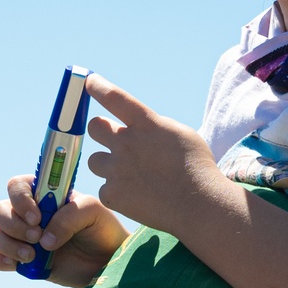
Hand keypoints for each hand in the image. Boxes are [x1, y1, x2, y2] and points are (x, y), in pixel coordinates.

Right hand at [0, 176, 126, 287]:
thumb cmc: (101, 229)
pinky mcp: (20, 259)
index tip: (37, 217)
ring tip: (32, 256)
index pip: (16, 186)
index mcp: (43, 194)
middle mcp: (28, 213)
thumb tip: (44, 240)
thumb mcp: (93, 212)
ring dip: (8, 244)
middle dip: (14, 225)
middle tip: (37, 237)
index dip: (20, 200)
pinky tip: (17, 264)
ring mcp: (22, 236)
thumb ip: (69, 217)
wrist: (105, 262)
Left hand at [84, 75, 222, 235]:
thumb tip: (139, 127)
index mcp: (147, 124)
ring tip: (131, 177)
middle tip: (116, 143)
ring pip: (94, 161)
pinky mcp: (111, 194)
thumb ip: (154, 128)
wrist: (198, 205)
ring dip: (107, 165)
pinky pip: (104, 189)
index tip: (89, 81)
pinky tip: (137, 198)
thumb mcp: (181, 134)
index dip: (99, 87)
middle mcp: (127, 143)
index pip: (115, 97)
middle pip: (94, 127)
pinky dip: (117, 193)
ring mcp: (116, 169)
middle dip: (102, 132)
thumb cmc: (197, 169)